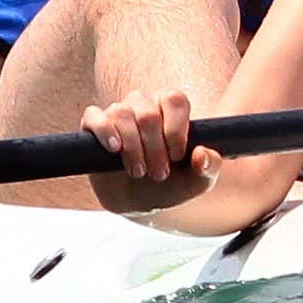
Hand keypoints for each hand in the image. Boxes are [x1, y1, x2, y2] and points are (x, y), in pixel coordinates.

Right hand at [73, 90, 218, 212]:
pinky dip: (104, 130)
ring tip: (138, 171)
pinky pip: (94, 115)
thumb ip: (208, 168)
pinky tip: (115, 149)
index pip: (174, 99)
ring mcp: (117, 113)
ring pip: (122, 114)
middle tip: (159, 174)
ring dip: (133, 147)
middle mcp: (143, 106)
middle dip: (155, 149)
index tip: (178, 156)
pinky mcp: (93, 126)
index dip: (176, 128)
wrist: (138, 202)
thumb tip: (203, 153)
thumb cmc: (169, 185)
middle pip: (148, 113)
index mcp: (170, 110)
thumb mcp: (196, 183)